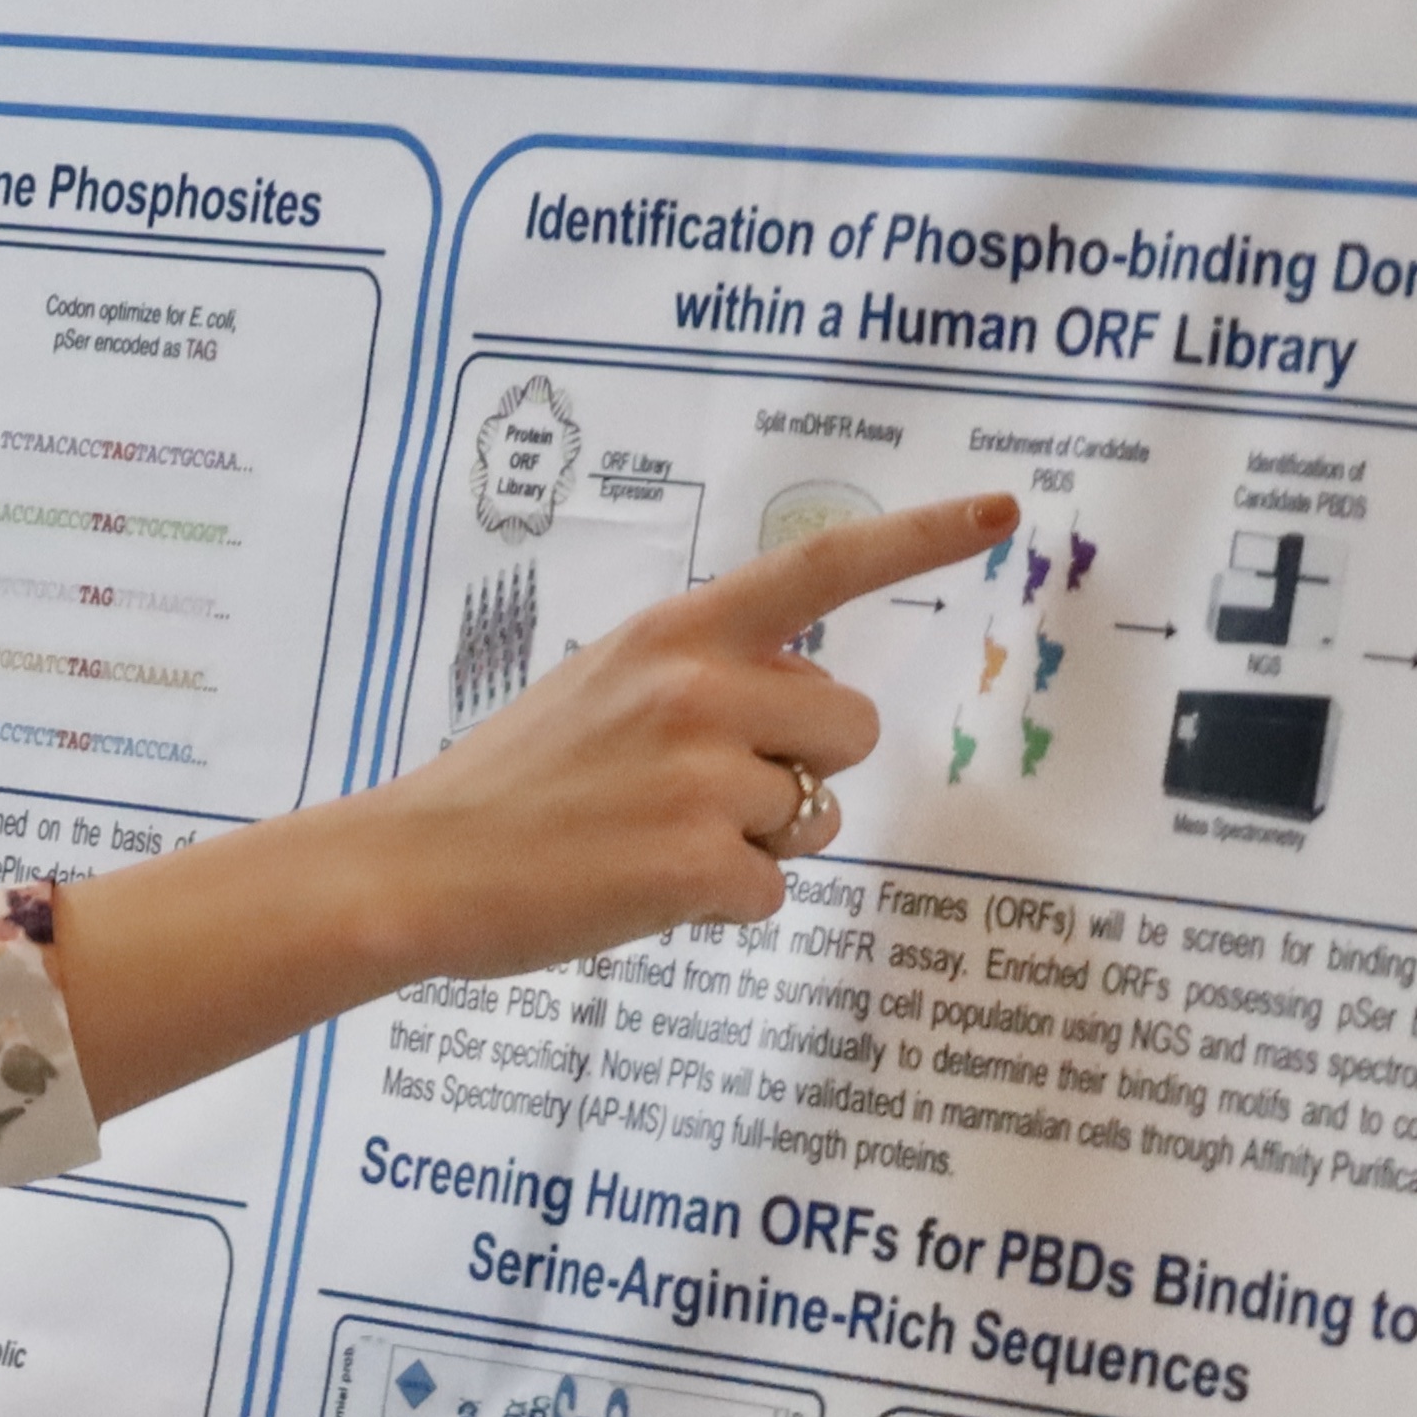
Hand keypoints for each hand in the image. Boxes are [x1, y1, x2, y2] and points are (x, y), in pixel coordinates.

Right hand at [50, 486, 1013, 1117]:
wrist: (412, 868)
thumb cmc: (506, 785)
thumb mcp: (600, 687)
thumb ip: (700, 678)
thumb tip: (801, 713)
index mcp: (677, 633)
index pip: (823, 568)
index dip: (920, 538)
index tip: (1004, 512)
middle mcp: (701, 689)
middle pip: (845, 727)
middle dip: (800, 767)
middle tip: (698, 797)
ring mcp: (703, 778)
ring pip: (812, 817)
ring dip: (755, 844)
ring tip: (651, 845)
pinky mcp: (697, 865)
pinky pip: (770, 892)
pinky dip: (718, 905)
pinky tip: (639, 891)